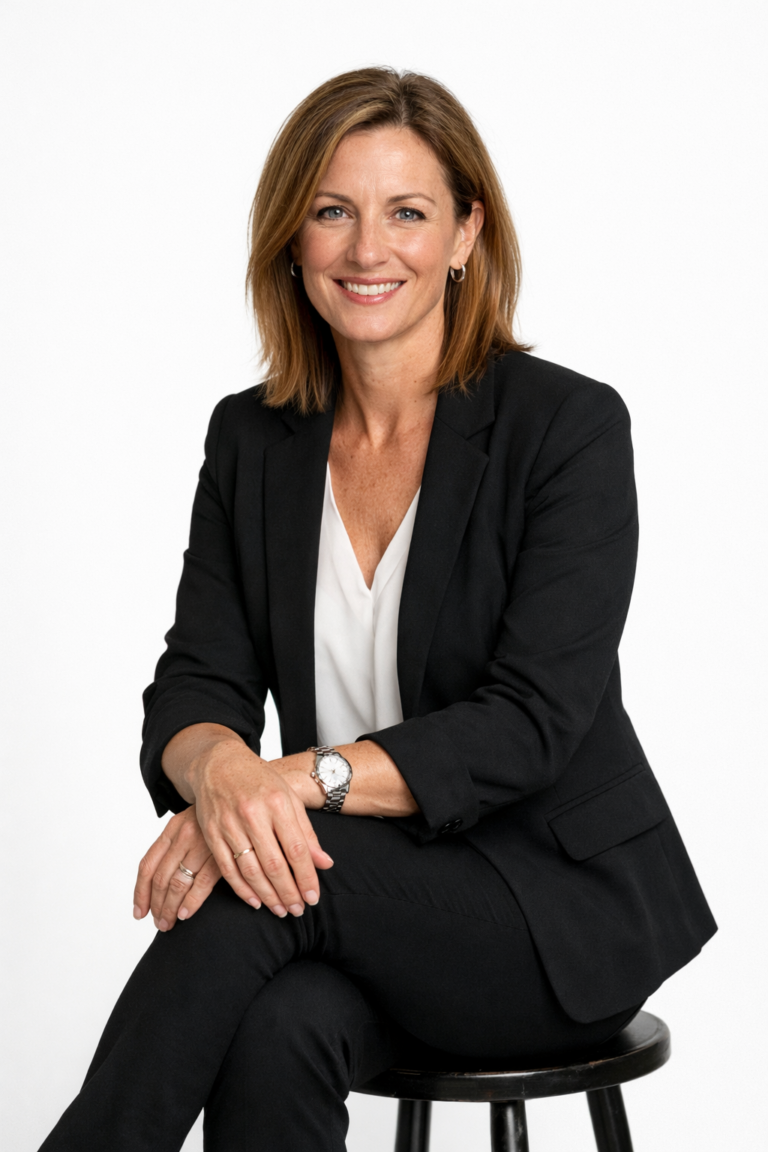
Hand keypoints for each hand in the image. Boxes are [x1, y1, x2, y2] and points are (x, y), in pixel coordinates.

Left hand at [133, 805, 220, 930]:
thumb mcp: (190, 823)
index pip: (147, 866)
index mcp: (172, 829)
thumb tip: (158, 883)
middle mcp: (183, 836)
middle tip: (159, 923)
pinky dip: (191, 902)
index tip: (139, 912)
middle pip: (161, 879)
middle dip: (157, 906)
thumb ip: (175, 847)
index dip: (140, 893)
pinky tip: (185, 914)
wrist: (238, 796)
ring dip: (170, 909)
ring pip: (178, 884)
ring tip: (169, 923)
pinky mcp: (221, 854)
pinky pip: (201, 883)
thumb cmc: (214, 817)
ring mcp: (201, 844)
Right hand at [187, 736, 333, 920]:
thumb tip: (324, 864)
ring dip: (267, 895)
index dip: (306, 877)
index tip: (313, 897)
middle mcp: (253, 814)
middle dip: (288, 892)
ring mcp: (229, 824)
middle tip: (298, 910)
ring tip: (280, 910)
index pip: (297, 849)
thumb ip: (306, 832)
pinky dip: (241, 889)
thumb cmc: (259, 780)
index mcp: (278, 803)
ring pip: (250, 870)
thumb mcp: (289, 797)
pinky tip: (255, 901)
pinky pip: (227, 869)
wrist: (219, 763)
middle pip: (274, 864)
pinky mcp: (211, 833)